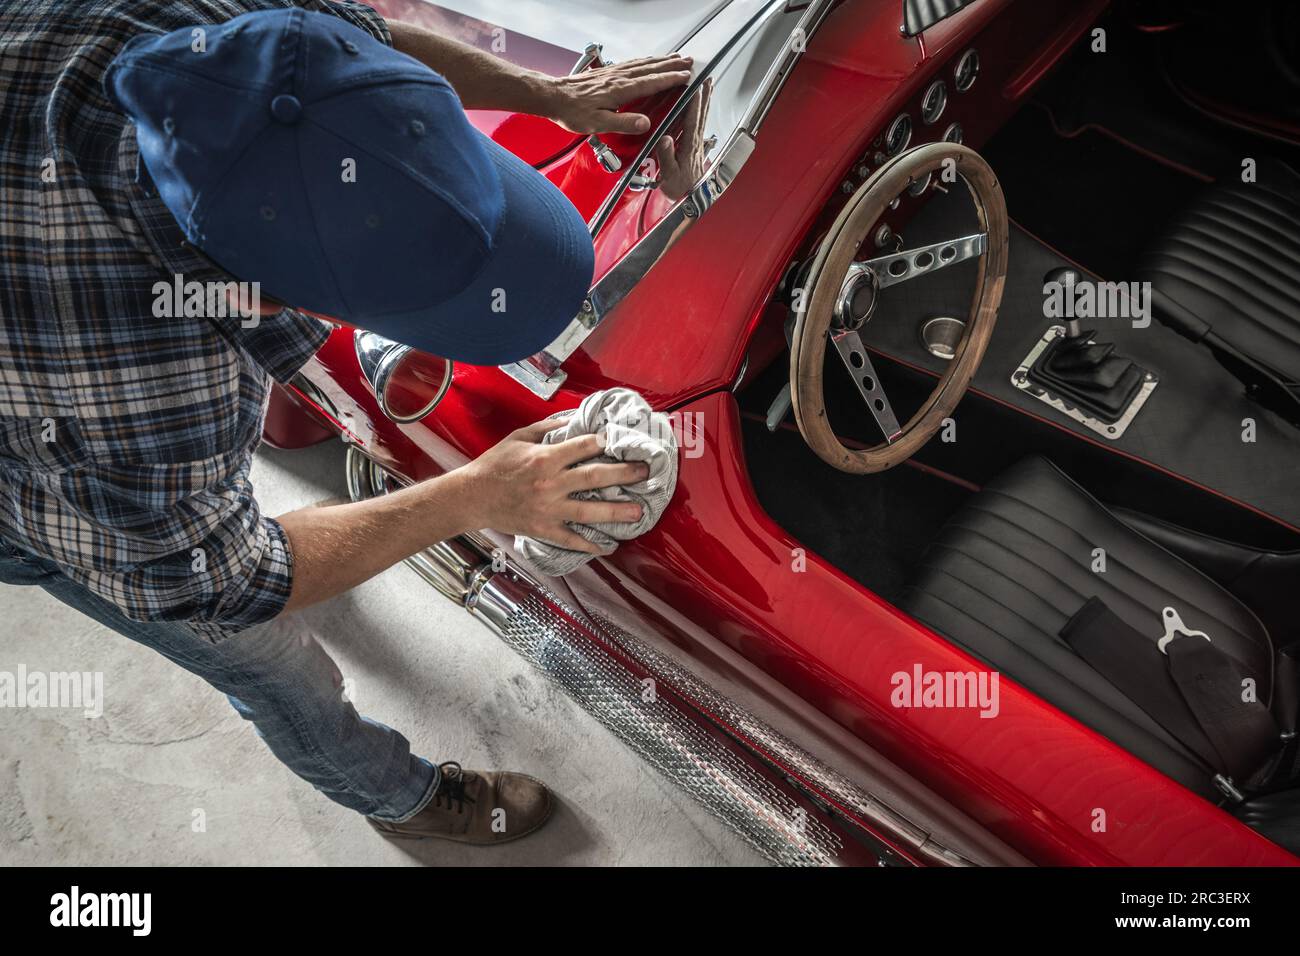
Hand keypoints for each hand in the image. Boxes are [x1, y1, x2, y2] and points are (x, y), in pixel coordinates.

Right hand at [462, 418, 648, 552]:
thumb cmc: (495, 464)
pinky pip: (571, 539)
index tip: (620, 443)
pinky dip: (590, 545)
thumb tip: (574, 419)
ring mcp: (549, 509)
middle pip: (596, 477)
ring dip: (617, 512)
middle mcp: (551, 483)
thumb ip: (548, 428)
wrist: (471, 497)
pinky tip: (608, 547)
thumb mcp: (519, 437)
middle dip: (625, 474)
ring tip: (639, 513)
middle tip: (646, 472)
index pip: (584, 447)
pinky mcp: (544, 528)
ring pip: (590, 511)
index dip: (605, 443)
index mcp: (546, 458)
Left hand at [542, 55, 693, 135]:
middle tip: (690, 62)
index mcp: (620, 90)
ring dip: (661, 61)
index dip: (670, 79)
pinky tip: (650, 61)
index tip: (686, 77)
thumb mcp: (598, 124)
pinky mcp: (608, 72)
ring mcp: (613, 73)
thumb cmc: (573, 112)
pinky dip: (646, 61)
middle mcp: (619, 77)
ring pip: (643, 63)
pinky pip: (632, 63)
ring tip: (677, 58)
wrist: (553, 97)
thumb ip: (623, 123)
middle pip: (651, 68)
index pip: (651, 82)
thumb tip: (646, 123)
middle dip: (672, 65)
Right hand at [654, 77, 713, 200]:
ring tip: (708, 84)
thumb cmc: (678, 189)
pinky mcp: (695, 146)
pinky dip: (701, 110)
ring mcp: (697, 144)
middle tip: (706, 77)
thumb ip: (666, 156)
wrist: (688, 200)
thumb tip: (665, 138)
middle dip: (704, 95)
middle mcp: (695, 143)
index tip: (695, 87)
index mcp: (688, 147)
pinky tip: (700, 104)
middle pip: (701, 114)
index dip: (694, 104)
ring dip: (706, 100)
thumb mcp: (668, 175)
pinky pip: (699, 123)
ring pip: (703, 117)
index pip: (692, 121)